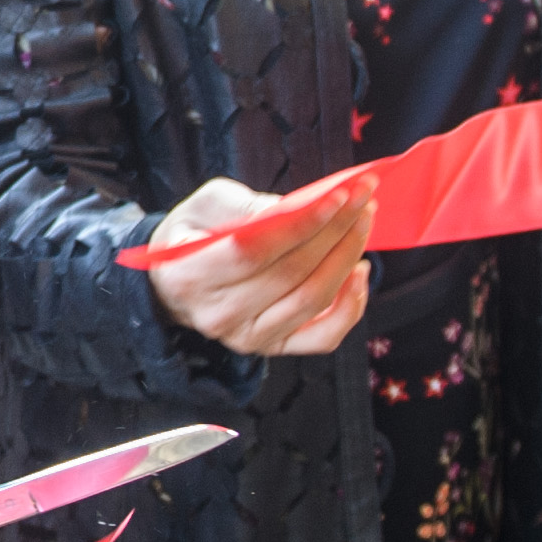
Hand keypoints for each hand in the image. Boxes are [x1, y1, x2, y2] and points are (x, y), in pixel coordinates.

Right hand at [145, 173, 373, 358]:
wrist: (179, 284)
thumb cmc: (194, 236)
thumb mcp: (202, 205)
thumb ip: (244, 205)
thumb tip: (300, 207)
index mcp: (190, 275)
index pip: (254, 250)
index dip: (301, 223)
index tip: (338, 194)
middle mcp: (219, 315)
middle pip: (291, 273)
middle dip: (336, 230)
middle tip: (361, 198)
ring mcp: (248, 337)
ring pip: (313, 300)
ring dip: (348, 257)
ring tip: (362, 223)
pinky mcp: (274, 347)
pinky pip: (324, 336)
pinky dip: (351, 306)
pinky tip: (359, 272)